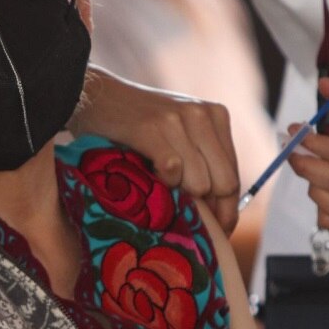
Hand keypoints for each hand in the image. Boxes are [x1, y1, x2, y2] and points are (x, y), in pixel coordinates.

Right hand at [70, 66, 240, 232]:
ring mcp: (177, 120)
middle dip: (207, 209)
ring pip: (199, 183)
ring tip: (159, 186)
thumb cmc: (137, 123)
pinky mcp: (151, 128)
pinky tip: (147, 172)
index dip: (228, 210)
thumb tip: (222, 214)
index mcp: (216, 115)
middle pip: (222, 184)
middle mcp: (201, 115)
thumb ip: (202, 160)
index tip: (219, 232)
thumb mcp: (179, 132)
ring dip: (179, 194)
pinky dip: (161, 182)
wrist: (95, 96)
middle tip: (187, 221)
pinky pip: (172, 171)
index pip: (233, 176)